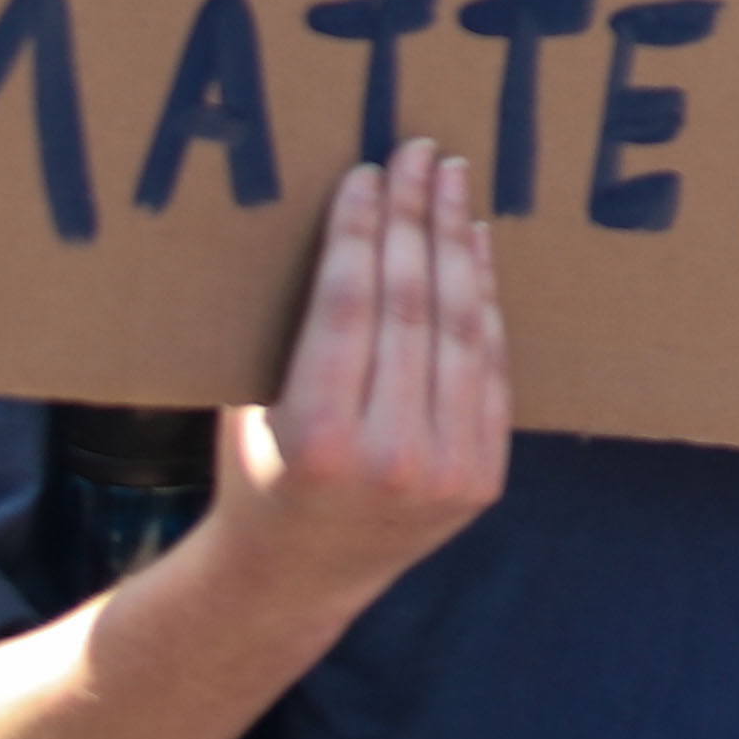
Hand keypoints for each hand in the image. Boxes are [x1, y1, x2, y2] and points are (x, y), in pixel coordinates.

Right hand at [199, 146, 510, 623]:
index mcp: (317, 441)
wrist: (294, 584)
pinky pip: (490, 369)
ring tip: (453, 185)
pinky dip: (484, 303)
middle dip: (416, 219)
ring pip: (461, 331)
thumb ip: (291, 332)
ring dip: (458, 246)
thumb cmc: (254, 478)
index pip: (349, 306)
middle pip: (411, 307)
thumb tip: (338, 219)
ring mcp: (445, 472)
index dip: (362, 231)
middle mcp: (389, 458)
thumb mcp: (248, 408)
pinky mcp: (482, 478)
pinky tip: (475, 247)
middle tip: (421, 155)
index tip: (370, 172)